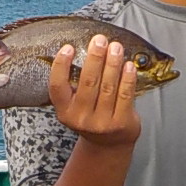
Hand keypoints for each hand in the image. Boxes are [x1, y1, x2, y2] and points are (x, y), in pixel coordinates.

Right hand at [48, 34, 139, 148]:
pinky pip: (125, 95)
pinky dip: (127, 78)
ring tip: (116, 47)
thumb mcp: (75, 105)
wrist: (109, 145)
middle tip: (99, 40)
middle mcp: (80, 118)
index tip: (68, 47)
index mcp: (64, 111)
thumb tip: (83, 49)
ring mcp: (101, 123)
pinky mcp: (121, 123)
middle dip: (94, 58)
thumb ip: (75, 83)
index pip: (57, 86)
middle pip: (87, 82)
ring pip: (108, 86)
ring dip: (112, 63)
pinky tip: (128, 65)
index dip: (61, 65)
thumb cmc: (91, 116)